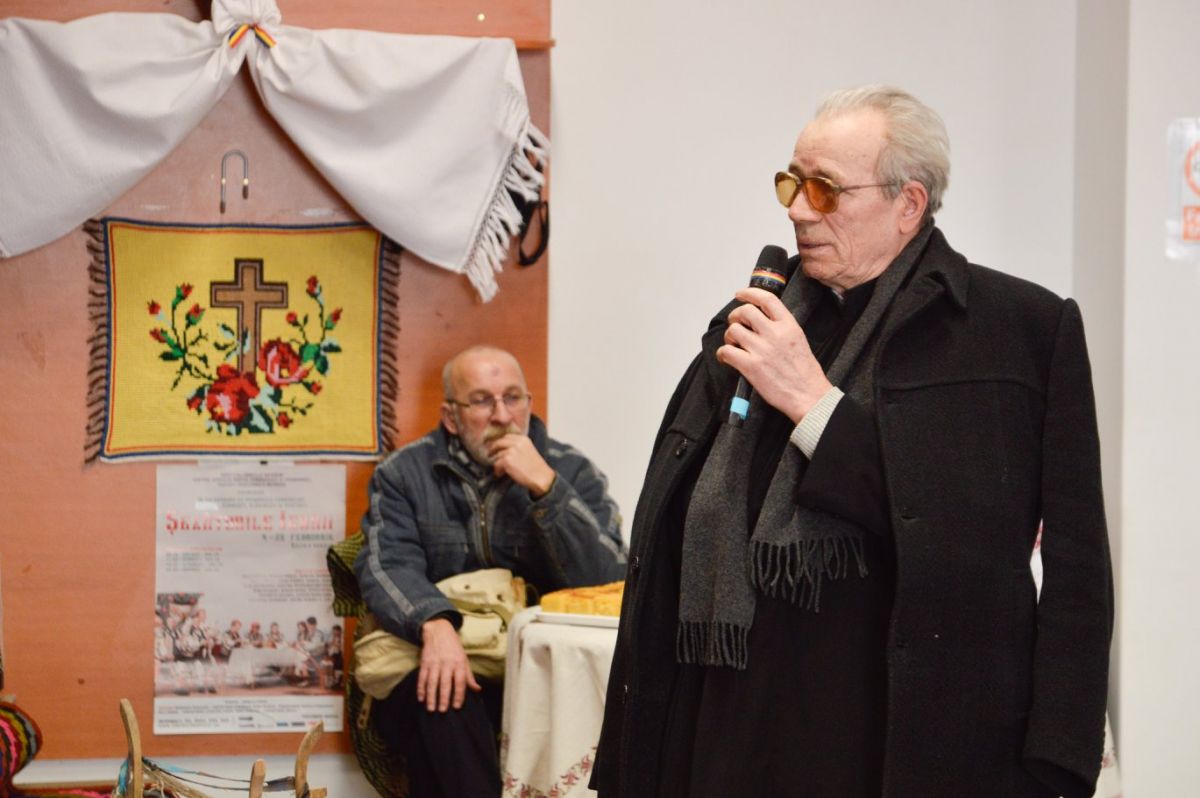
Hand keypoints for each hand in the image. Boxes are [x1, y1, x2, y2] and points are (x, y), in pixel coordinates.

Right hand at [418, 618, 480, 711]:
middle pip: (445, 684)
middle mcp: (447, 663)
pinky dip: (421, 688)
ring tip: (431, 708)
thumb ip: (469, 676)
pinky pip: (422, 677)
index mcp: (459, 663)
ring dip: (431, 696)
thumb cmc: (454, 648)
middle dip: (444, 698)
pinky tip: (421, 698)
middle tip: (442, 711)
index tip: (457, 707)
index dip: (459, 695)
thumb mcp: (464, 659)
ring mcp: (435, 663)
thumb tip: (477, 689)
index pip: (460, 682)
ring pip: (432, 682)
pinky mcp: (425, 662)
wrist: (439, 631)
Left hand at [488, 434, 555, 496]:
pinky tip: (501, 474)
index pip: (507, 436)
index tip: (496, 446)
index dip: (500, 442)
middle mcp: (517, 443)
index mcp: (523, 439)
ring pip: (497, 455)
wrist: (541, 477)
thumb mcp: (529, 451)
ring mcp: (511, 451)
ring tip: (501, 470)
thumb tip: (504, 449)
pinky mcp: (507, 460)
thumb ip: (518, 447)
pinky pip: (496, 464)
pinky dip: (497, 470)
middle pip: (499, 442)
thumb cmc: (536, 468)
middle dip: (493, 448)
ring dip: (497, 463)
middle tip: (489, 454)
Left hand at [717, 286, 832, 423]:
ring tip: (734, 344)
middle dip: (735, 316)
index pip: (766, 299)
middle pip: (745, 312)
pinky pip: (726, 351)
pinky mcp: (751, 366)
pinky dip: (723, 353)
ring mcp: (761, 349)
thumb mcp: (800, 340)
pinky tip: (727, 357)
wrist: (808, 396)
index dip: (749, 293)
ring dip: (729, 336)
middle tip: (735, 324)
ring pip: (733, 330)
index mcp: (789, 325)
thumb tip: (762, 321)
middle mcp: (774, 334)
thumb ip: (782, 328)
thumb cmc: (805, 373)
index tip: (740, 294)